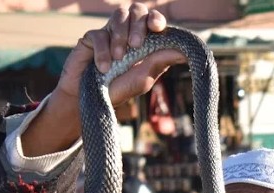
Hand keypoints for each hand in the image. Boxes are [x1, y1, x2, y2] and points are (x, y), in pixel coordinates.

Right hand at [57, 4, 184, 105]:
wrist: (89, 100)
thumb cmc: (118, 91)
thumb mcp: (143, 78)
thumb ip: (160, 61)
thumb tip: (184, 52)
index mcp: (144, 41)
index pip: (153, 20)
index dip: (156, 19)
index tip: (156, 27)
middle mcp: (128, 33)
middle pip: (137, 10)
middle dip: (138, 25)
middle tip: (136, 45)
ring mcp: (109, 33)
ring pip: (119, 15)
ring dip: (120, 35)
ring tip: (118, 58)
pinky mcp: (91, 38)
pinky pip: (99, 33)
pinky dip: (102, 51)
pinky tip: (103, 68)